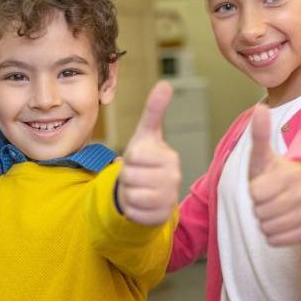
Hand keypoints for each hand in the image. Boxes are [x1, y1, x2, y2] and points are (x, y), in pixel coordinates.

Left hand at [117, 81, 180, 224]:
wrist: (149, 192)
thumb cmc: (145, 161)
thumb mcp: (146, 136)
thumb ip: (154, 111)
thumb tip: (166, 83)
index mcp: (169, 156)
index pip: (135, 155)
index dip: (129, 158)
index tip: (139, 158)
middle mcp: (174, 177)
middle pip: (129, 176)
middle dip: (126, 176)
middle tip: (137, 175)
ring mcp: (169, 198)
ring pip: (130, 195)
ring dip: (127, 192)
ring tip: (138, 188)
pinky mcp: (161, 216)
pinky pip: (133, 212)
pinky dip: (131, 209)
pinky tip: (140, 203)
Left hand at [247, 104, 300, 245]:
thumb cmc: (278, 172)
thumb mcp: (265, 155)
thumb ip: (260, 134)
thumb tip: (260, 108)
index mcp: (292, 174)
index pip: (255, 194)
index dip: (254, 190)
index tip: (263, 184)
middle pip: (260, 213)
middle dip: (259, 206)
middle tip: (270, 197)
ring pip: (268, 228)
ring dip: (265, 221)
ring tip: (274, 208)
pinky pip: (278, 240)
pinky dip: (275, 234)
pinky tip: (280, 221)